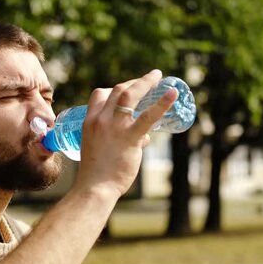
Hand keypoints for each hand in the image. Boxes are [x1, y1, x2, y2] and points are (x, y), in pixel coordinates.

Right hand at [73, 69, 177, 198]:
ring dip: (145, 82)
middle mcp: (101, 120)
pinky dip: (162, 103)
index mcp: (89, 121)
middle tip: (149, 80)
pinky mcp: (130, 138)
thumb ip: (120, 140)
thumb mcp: (99, 149)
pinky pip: (148, 116)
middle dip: (134, 82)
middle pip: (118, 90)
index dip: (115, 89)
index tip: (127, 89)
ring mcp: (115, 127)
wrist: (94, 187)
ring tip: (158, 76)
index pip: (100, 94)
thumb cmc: (97, 173)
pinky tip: (173, 94)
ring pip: (130, 95)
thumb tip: (144, 139)